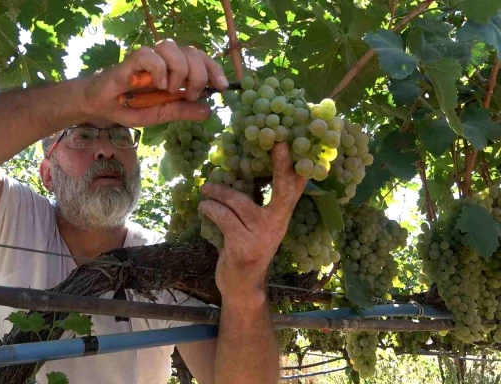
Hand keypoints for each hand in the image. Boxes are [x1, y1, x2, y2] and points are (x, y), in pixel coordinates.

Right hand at [80, 39, 228, 127]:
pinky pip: (151, 55)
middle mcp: (164, 59)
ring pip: (173, 48)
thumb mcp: (161, 115)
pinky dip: (159, 70)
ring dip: (180, 70)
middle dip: (199, 75)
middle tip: (190, 94)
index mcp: (175, 69)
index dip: (214, 69)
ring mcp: (149, 57)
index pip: (200, 59)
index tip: (222, 87)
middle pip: (192, 52)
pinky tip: (158, 85)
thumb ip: (182, 111)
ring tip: (172, 90)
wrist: (100, 106)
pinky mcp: (133, 60)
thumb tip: (209, 110)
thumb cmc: (130, 107)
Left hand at [198, 142, 306, 305]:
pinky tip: (204, 206)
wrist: (242, 286)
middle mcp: (277, 225)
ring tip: (206, 187)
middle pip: (283, 190)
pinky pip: (225, 218)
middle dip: (280, 166)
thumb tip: (238, 169)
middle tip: (278, 142)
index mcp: (282, 217)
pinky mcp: (243, 246)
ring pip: (240, 203)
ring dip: (219, 192)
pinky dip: (211, 209)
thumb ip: (253, 203)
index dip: (296, 166)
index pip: (294, 188)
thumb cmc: (246, 248)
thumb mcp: (255, 225)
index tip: (295, 142)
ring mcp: (262, 236)